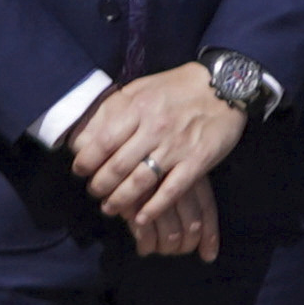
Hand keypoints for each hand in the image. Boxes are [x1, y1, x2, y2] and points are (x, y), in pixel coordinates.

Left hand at [71, 63, 238, 261]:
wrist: (224, 86)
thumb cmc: (178, 87)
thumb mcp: (141, 87)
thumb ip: (117, 107)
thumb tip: (89, 128)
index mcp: (138, 109)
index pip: (103, 142)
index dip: (87, 161)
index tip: (79, 171)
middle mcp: (154, 129)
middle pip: (118, 166)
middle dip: (100, 184)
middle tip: (93, 192)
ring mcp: (177, 147)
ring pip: (141, 181)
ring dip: (121, 199)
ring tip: (110, 208)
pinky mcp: (198, 160)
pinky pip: (172, 189)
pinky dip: (155, 207)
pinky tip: (142, 218)